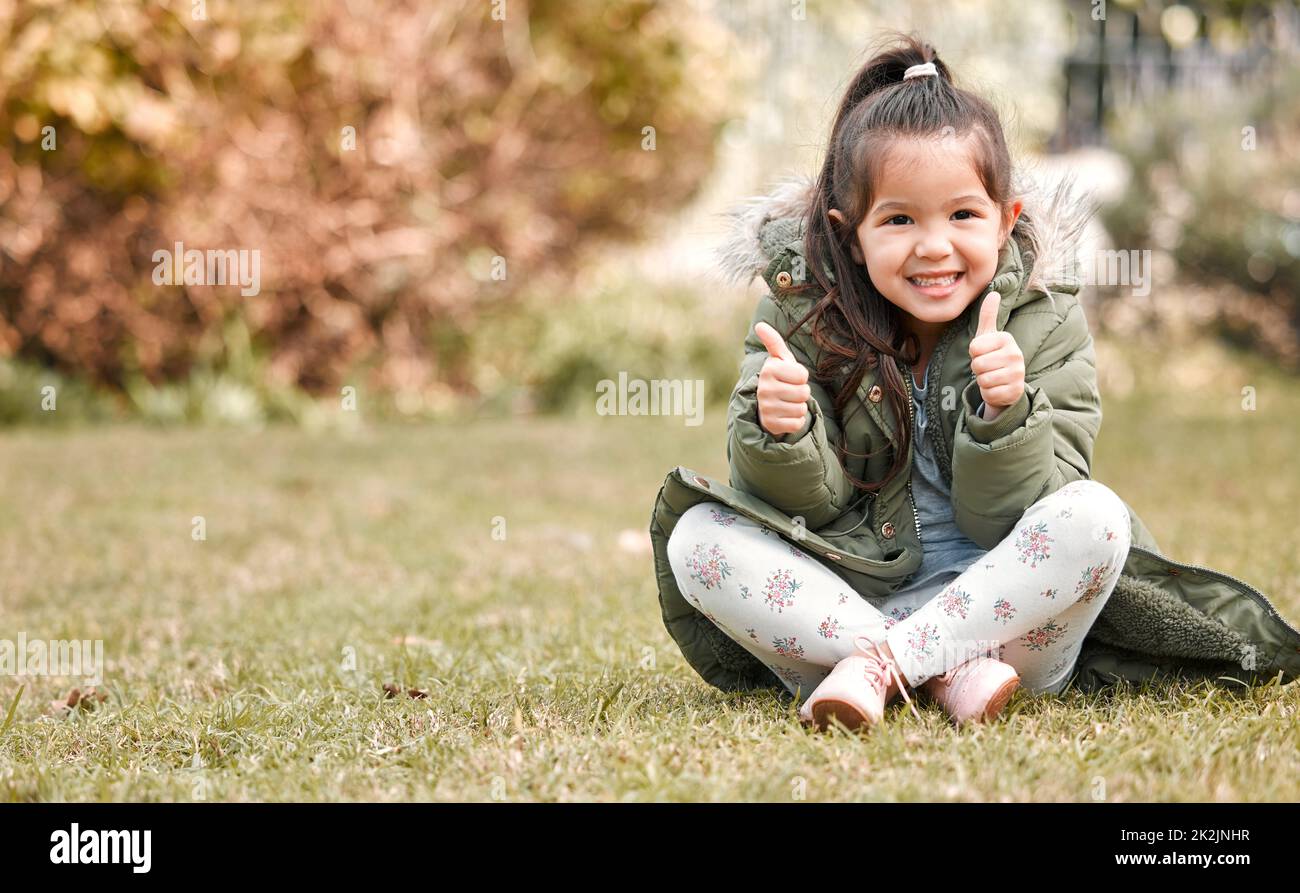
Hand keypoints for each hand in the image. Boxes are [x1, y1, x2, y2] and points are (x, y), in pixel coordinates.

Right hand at [754, 321, 810, 436]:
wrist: (766, 406)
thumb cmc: (780, 377)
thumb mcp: (779, 360)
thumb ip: (774, 342)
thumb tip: (759, 325)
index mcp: (769, 370)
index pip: (803, 375)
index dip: (801, 377)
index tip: (791, 377)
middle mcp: (765, 389)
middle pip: (804, 392)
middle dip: (802, 393)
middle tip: (790, 391)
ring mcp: (767, 408)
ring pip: (801, 408)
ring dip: (799, 407)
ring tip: (787, 403)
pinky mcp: (771, 424)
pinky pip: (797, 423)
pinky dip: (796, 421)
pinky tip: (785, 415)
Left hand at [968, 291, 1023, 421]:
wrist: (1006, 383)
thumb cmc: (992, 355)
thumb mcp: (988, 335)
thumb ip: (988, 315)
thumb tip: (993, 293)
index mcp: (1007, 339)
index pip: (974, 348)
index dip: (974, 354)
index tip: (984, 354)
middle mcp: (1016, 355)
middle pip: (978, 365)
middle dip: (977, 369)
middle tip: (987, 367)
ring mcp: (1018, 374)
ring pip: (983, 380)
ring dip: (982, 381)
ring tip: (991, 376)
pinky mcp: (1015, 391)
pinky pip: (989, 394)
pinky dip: (988, 393)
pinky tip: (997, 388)